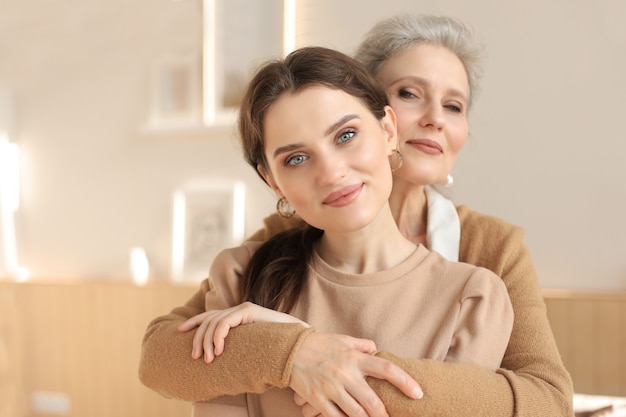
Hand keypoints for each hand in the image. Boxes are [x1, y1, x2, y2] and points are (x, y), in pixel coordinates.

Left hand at [178, 302, 309, 362]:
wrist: (299, 340)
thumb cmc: (277, 346)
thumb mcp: (250, 346)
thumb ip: (238, 346)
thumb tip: (220, 358)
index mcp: (237, 315)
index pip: (210, 316)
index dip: (193, 322)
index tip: (179, 331)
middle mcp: (239, 309)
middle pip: (208, 320)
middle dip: (198, 338)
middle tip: (196, 357)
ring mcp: (244, 308)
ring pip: (214, 322)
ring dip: (208, 341)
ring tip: (208, 359)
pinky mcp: (249, 311)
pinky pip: (226, 323)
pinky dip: (218, 336)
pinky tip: (218, 350)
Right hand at [289, 333, 422, 416]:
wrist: (289, 350)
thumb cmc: (319, 344)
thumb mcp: (342, 339)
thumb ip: (361, 344)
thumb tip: (376, 348)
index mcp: (355, 358)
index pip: (386, 368)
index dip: (404, 381)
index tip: (418, 393)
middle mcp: (346, 373)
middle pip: (373, 401)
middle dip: (386, 416)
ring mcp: (331, 388)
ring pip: (357, 414)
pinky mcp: (318, 399)